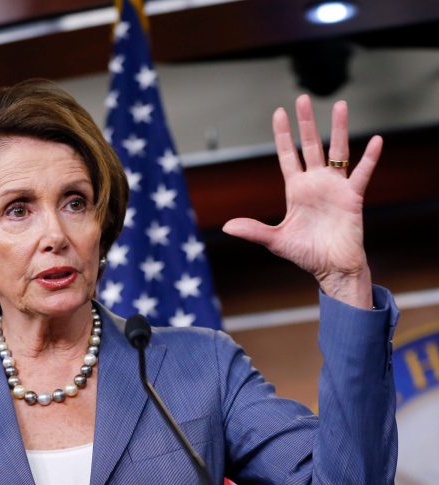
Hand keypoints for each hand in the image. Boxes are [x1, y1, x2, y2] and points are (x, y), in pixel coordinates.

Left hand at [223, 95, 380, 308]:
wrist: (331, 269)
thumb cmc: (306, 254)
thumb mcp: (275, 240)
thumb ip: (253, 230)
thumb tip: (226, 226)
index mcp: (295, 189)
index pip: (287, 155)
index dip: (282, 135)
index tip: (278, 113)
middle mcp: (315, 183)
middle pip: (310, 145)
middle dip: (305, 122)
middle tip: (302, 98)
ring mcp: (334, 188)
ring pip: (337, 151)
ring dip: (338, 129)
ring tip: (340, 105)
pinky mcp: (352, 197)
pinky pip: (361, 174)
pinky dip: (369, 158)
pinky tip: (376, 141)